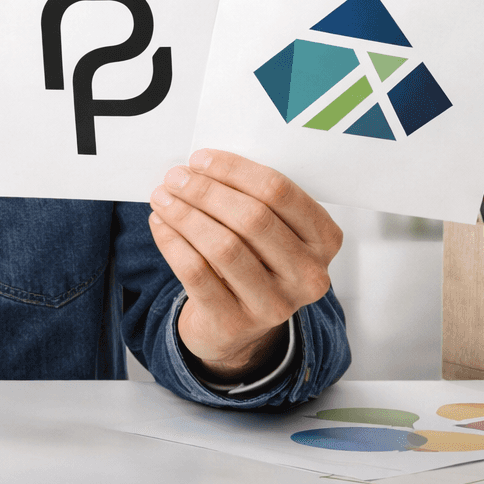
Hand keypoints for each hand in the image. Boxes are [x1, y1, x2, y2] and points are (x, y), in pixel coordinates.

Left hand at [148, 148, 341, 383]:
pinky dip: (172, 242)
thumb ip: (248, 197)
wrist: (237, 323)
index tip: (199, 159)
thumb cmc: (253, 260)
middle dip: (205, 191)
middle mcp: (307, 275)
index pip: (279, 192)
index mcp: (323, 239)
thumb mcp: (268, 230)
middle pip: (252, 218)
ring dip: (185, 215)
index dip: (233, 171)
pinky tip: (160, 224)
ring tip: (162, 198)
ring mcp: (275, 304)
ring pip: (223, 247)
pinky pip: (196, 273)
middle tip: (175, 177)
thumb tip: (199, 167)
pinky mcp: (235, 322)